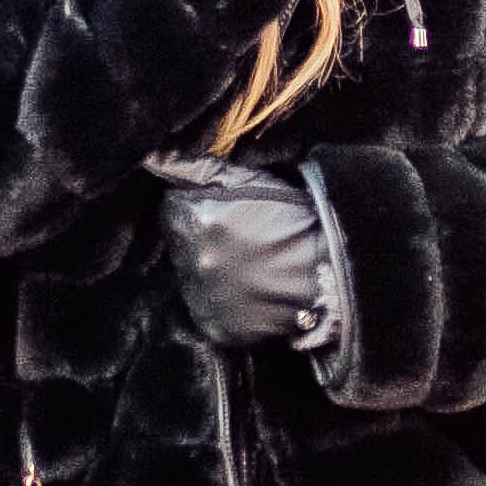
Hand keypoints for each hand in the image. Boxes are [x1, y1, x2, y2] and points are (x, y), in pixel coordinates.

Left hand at [161, 161, 335, 352]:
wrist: (331, 272)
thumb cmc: (295, 219)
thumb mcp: (249, 181)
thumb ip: (197, 170)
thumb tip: (154, 158)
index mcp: (197, 219)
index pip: (173, 208)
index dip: (196, 206)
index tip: (221, 210)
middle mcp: (194, 260)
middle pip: (181, 243)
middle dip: (201, 238)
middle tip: (239, 239)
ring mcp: (205, 298)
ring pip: (193, 277)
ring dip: (211, 270)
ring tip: (247, 266)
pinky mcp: (218, 327)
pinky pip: (209, 310)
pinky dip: (224, 300)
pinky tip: (248, 290)